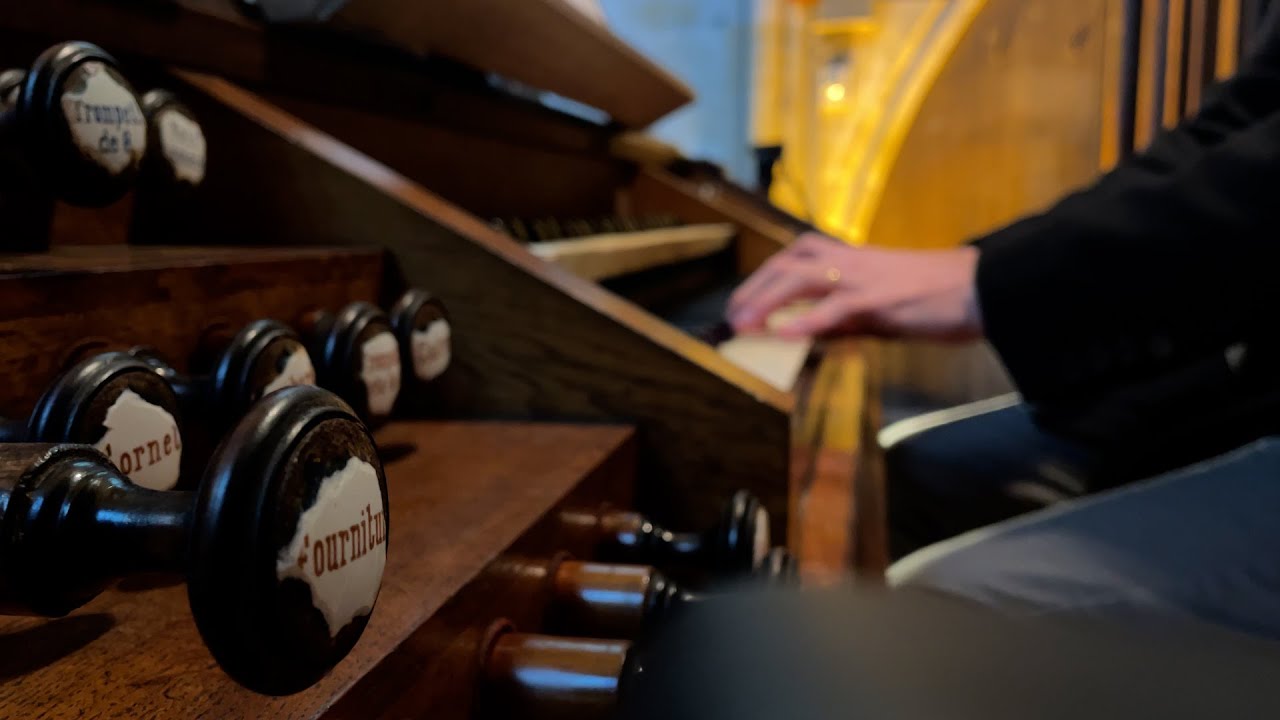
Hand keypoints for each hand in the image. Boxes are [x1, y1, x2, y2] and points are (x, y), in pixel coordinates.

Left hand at [726, 233, 983, 340]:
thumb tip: (811, 333)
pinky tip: (785, 334)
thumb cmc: (939, 298)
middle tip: (731, 316)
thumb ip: (846, 318)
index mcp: (853, 259)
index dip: (764, 277)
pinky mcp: (881, 298)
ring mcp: (865, 277)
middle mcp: (852, 261)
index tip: (742, 302)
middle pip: (789, 263)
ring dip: (767, 299)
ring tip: (744, 323)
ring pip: (802, 277)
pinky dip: (808, 320)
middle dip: (754, 287)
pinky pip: (836, 307)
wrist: (984, 288)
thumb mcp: (882, 307)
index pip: (796, 257)